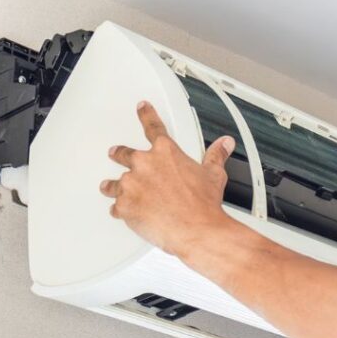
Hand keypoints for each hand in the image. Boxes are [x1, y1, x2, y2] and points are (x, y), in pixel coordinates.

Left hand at [100, 100, 235, 257]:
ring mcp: (131, 185)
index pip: (153, 127)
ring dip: (113, 186)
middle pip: (124, 154)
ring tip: (111, 188)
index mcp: (166, 153)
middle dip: (119, 154)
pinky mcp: (124, 206)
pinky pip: (116, 207)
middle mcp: (144, 165)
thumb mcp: (214, 175)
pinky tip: (123, 213)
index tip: (142, 107)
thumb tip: (225, 144)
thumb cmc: (203, 204)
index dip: (147, 114)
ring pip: (114, 183)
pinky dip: (120, 210)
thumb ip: (216, 156)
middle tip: (116, 154)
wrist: (196, 229)